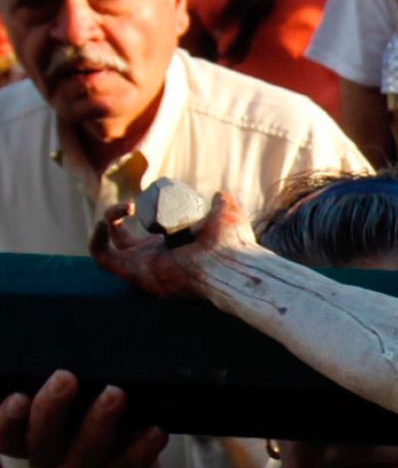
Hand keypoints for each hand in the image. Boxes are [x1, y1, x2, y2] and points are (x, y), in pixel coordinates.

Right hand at [0, 372, 167, 467]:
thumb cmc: (107, 463)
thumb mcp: (88, 435)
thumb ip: (84, 411)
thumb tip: (102, 375)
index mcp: (38, 448)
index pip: (9, 435)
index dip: (6, 419)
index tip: (17, 397)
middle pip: (42, 439)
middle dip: (52, 406)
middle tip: (65, 378)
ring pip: (84, 453)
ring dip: (99, 421)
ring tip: (115, 394)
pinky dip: (141, 451)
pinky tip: (156, 432)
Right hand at [90, 190, 257, 300]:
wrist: (229, 263)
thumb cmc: (232, 244)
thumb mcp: (226, 214)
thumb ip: (223, 203)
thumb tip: (218, 195)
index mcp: (174, 248)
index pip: (149, 232)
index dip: (143, 212)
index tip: (152, 195)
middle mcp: (156, 260)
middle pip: (124, 240)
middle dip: (117, 216)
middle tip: (133, 204)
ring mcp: (143, 267)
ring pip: (110, 246)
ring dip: (109, 221)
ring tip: (125, 207)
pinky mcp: (133, 272)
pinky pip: (102, 259)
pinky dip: (95, 240)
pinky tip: (104, 222)